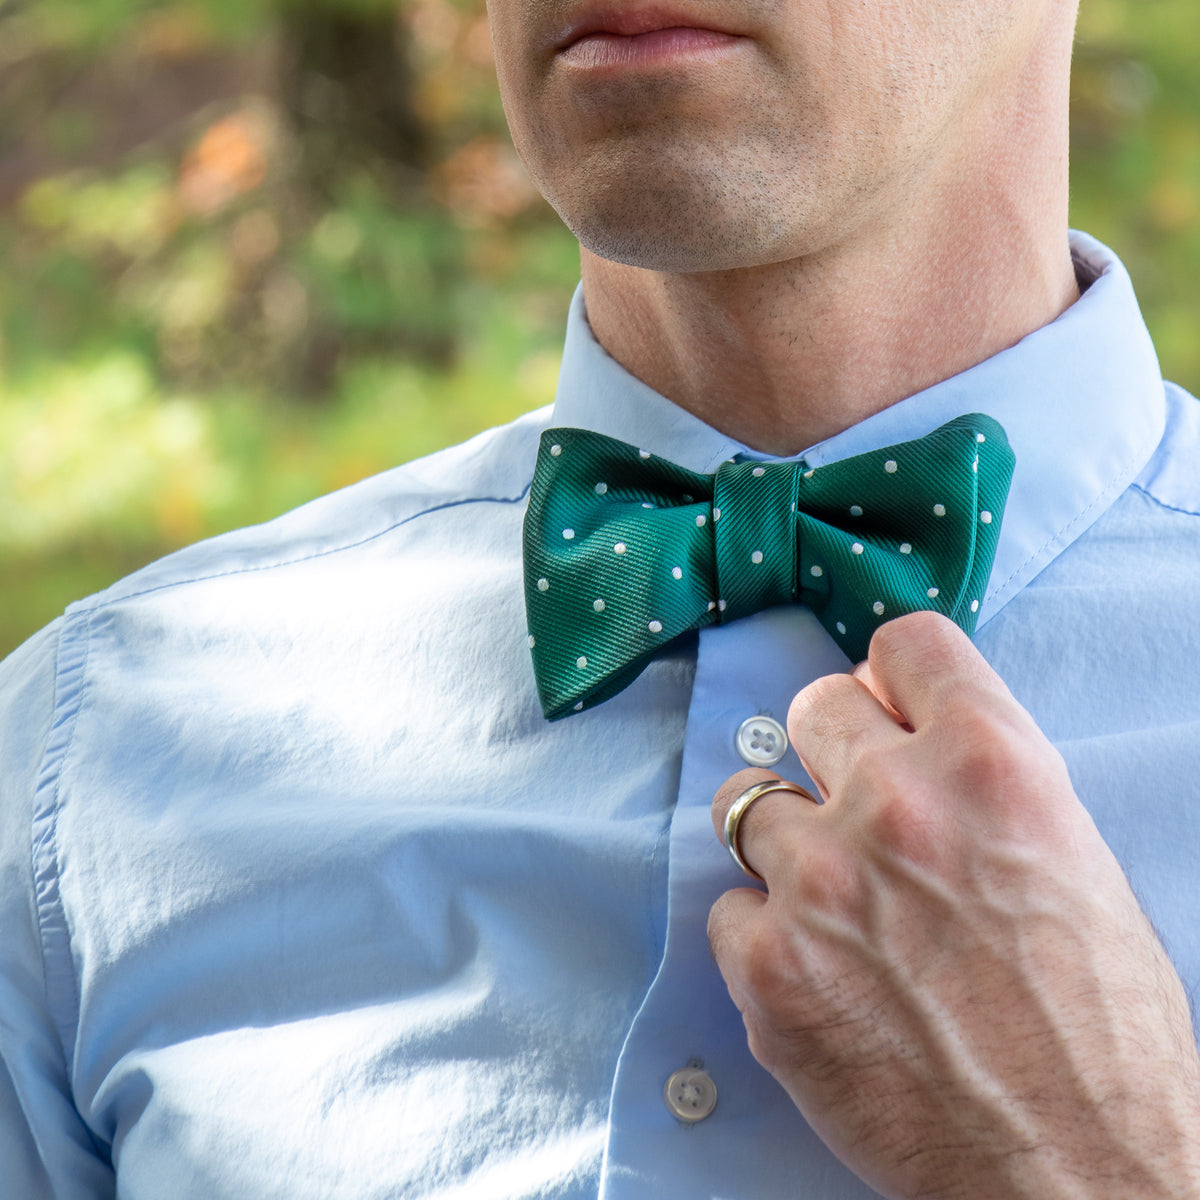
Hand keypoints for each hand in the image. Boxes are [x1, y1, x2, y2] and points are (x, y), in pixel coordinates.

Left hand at [708, 611, 1199, 1199]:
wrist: (1081, 1173)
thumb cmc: (1098, 1027)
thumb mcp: (1069, 857)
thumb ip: (979, 777)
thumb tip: (905, 735)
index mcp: (991, 763)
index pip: (904, 644)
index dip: (891, 679)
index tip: (883, 709)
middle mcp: (898, 803)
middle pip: (810, 706)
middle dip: (831, 752)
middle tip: (854, 810)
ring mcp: (820, 881)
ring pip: (748, 802)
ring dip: (783, 843)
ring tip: (831, 902)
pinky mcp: (768, 965)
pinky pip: (729, 909)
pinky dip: (764, 936)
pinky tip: (820, 977)